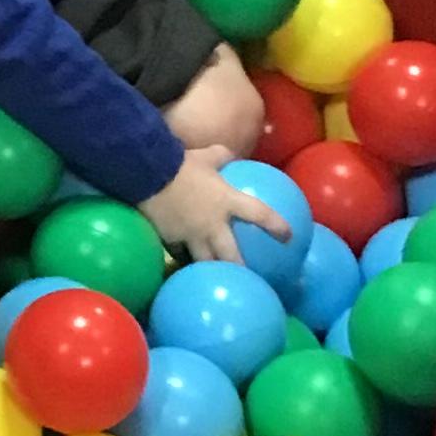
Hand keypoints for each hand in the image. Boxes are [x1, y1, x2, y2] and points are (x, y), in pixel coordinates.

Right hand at [144, 145, 289, 266]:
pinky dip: (183, 258)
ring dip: (212, 271)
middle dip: (241, 269)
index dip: (276, 226)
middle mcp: (212, 224)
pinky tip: (182, 262)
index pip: (260, 214)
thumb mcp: (205, 155)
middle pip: (231, 255)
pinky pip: (179, 253)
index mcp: (226, 201)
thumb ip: (221, 155)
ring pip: (205, 262)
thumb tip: (230, 155)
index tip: (288, 236)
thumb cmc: (179, 163)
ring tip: (217, 280)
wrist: (146, 173)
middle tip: (250, 279)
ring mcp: (191, 235)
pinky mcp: (170, 239)